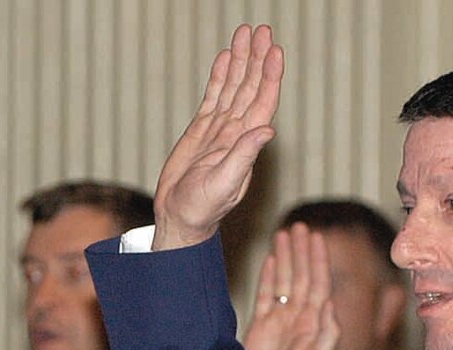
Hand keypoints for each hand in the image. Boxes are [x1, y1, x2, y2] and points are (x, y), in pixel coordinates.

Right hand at [152, 24, 285, 250]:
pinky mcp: (202, 130)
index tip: (273, 50)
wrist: (179, 217)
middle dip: (257, 57)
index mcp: (247, 142)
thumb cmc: (203, 208)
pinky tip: (225, 58)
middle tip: (261, 30)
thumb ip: (244, 156)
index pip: (263, 100)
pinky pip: (214, 96)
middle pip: (251, 86)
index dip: (270, 75)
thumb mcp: (225, 184)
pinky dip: (220, 76)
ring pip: (234, 86)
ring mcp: (220, 129)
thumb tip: (267, 130)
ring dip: (241, 60)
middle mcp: (238, 131)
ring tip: (244, 33)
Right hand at [241, 223, 337, 349]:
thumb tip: (329, 302)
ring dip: (286, 257)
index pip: (319, 284)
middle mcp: (299, 318)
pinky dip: (269, 276)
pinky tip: (271, 260)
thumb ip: (326, 332)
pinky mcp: (262, 326)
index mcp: (315, 324)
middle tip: (300, 226)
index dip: (318, 260)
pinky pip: (267, 295)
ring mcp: (280, 320)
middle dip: (302, 251)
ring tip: (285, 234)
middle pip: (302, 276)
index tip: (317, 237)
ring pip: (285, 281)